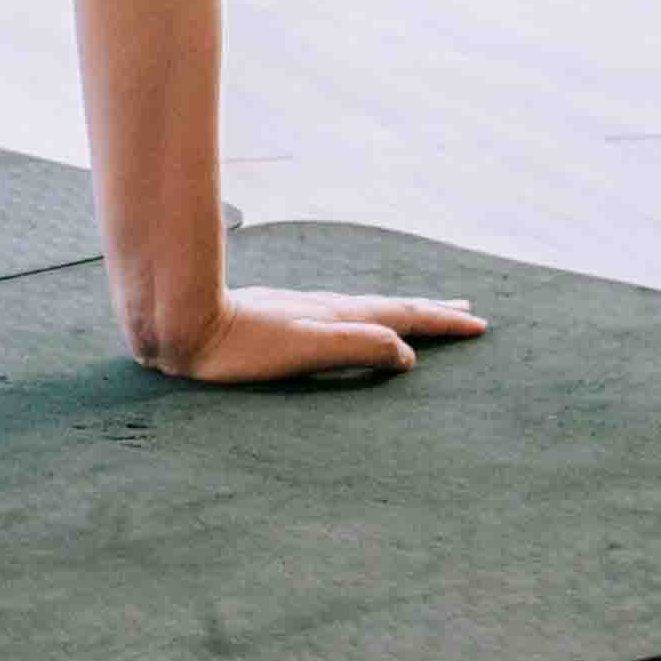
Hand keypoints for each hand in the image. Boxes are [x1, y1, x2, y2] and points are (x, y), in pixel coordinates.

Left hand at [143, 286, 492, 387]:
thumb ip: (357, 347)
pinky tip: (349, 322)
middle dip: (427, 311)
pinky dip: (362, 317)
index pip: (400, 316)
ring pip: (362, 308)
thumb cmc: (237, 346)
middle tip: (464, 311)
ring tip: (417, 312)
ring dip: (396, 311)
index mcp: (336, 316)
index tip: (479, 324)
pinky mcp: (279, 318)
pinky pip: (338, 316)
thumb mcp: (305, 349)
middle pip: (387, 306)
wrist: (181, 322)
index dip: (440, 322)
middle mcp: (323, 308)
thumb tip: (408, 355)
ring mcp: (301, 310)